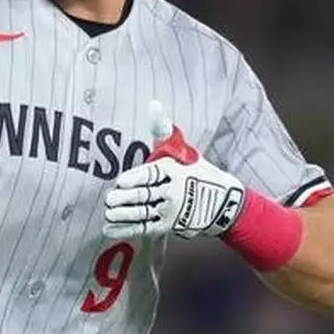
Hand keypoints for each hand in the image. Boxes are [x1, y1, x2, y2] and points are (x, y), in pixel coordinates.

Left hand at [103, 101, 245, 240]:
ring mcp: (171, 210)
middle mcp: (173, 191)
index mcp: (173, 170)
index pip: (151, 175)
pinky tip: (110, 228)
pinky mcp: (169, 226)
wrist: (224, 202)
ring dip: (123, 216)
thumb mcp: (181, 149)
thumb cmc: (195, 171)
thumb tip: (153, 104)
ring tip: (108, 214)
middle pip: (144, 195)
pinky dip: (125, 229)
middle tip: (109, 199)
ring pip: (142, 213)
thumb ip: (162, 129)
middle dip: (125, 199)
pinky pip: (144, 228)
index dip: (134, 179)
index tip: (120, 182)